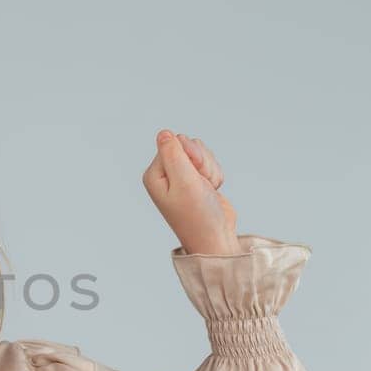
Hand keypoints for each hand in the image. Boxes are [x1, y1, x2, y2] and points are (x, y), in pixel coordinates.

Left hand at [141, 130, 240, 254]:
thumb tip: (163, 132)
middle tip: (202, 183)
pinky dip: (215, 176)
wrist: (215, 237)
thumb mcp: (184, 181)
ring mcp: (181, 177)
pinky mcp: (197, 180)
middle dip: (202, 161)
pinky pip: (210, 163)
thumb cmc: (198, 215)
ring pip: (202, 153)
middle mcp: (165, 174)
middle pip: (189, 145)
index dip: (190, 154)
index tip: (194, 174)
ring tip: (207, 189)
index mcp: (155, 175)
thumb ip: (173, 154)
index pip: (173, 142)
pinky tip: (211, 191)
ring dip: (210, 169)